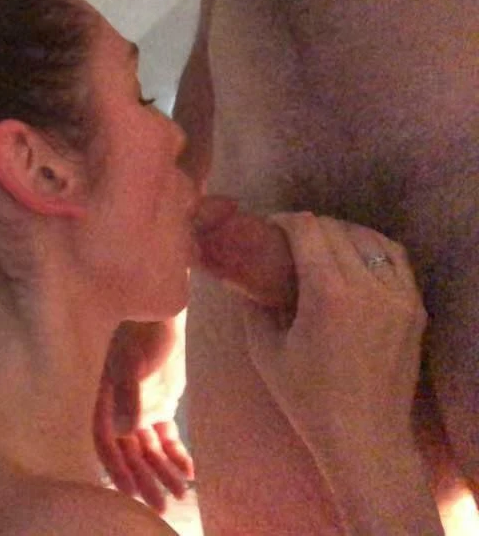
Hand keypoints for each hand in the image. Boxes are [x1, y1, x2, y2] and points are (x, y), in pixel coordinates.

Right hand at [93, 318, 194, 511]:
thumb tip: (123, 432)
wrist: (162, 314)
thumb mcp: (130, 362)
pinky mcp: (158, 406)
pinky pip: (165, 437)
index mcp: (99, 401)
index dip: (115, 467)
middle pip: (128, 452)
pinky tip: (189, 471)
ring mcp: (137, 409)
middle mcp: (115, 410)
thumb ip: (127, 396)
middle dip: (143, 478)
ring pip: (148, 448)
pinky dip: (176, 453)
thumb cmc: (139, 333)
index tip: (129, 491)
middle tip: (160, 505)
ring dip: (162, 470)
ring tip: (179, 493)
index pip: (103, 442)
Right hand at [243, 212, 426, 444]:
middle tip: (286, 240)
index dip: (283, 220)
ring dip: (341, 233)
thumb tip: (242, 278)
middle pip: (336, 229)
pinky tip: (354, 258)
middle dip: (308, 227)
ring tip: (321, 246)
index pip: (308, 230)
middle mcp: (368, 287)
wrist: (364, 437)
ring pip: (369, 238)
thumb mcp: (265, 351)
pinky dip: (372, 249)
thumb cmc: (307, 398)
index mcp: (329, 294)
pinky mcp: (414, 308)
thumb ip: (254, 307)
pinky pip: (395, 260)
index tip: (267, 228)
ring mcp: (398, 296)